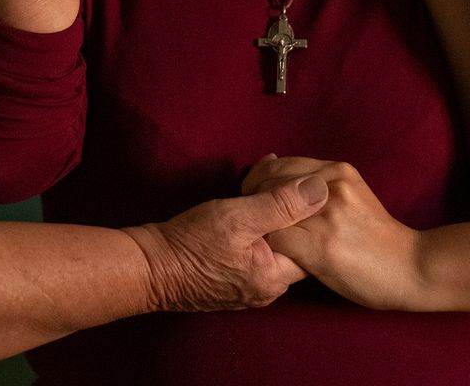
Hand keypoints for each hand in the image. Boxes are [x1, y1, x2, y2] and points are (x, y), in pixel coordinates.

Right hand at [123, 175, 327, 311]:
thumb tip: (321, 189)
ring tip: (269, 185)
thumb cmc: (191, 242)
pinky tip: (254, 200)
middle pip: (297, 244)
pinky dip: (261, 222)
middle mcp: (268, 288)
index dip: (312, 210)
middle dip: (294, 210)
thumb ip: (281, 204)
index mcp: (275, 279)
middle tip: (285, 180)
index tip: (303, 183)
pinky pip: (260, 246)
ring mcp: (251, 284)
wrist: (148, 266)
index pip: (313, 242)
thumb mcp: (239, 216)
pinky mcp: (236, 275)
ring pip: (277, 243)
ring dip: (276, 213)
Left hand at [242, 156, 420, 310]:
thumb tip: (279, 174)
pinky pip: (277, 240)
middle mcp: (331, 186)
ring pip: (270, 210)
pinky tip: (274, 254)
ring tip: (259, 236)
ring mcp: (326, 216)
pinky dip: (269, 247)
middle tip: (251, 217)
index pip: (279, 165)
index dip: (259, 180)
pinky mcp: (321, 247)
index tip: (253, 195)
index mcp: (337, 170)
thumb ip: (319, 184)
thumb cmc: (376, 236)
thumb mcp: (352, 195)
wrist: (409, 267)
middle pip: (269, 183)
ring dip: (260, 225)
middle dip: (252, 199)